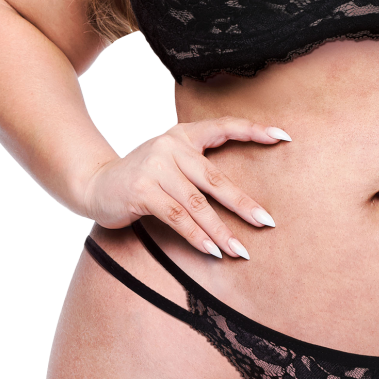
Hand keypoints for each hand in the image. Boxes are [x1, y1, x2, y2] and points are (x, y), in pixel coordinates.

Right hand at [82, 116, 290, 259]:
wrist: (94, 183)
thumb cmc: (142, 175)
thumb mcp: (170, 160)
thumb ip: (197, 165)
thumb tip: (239, 190)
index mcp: (183, 134)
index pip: (224, 127)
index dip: (254, 131)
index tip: (283, 137)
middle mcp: (171, 147)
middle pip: (216, 179)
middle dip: (243, 204)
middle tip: (266, 222)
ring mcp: (156, 168)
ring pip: (197, 204)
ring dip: (221, 231)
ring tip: (241, 250)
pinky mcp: (142, 191)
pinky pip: (177, 217)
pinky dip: (197, 236)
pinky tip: (212, 251)